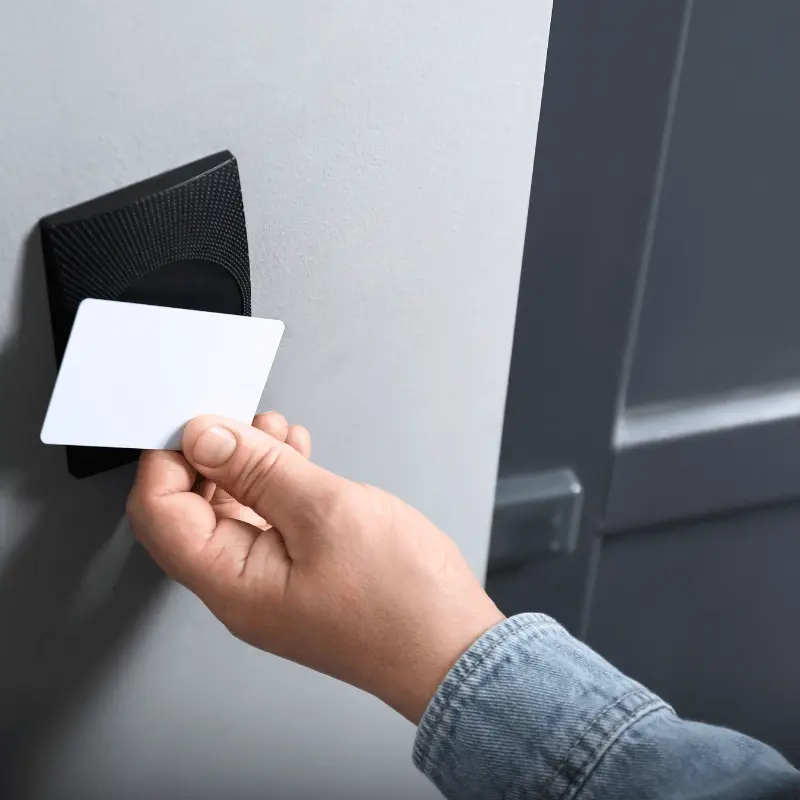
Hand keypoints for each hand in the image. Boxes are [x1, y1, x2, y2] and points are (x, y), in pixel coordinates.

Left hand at [127, 413, 503, 722]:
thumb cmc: (402, 599)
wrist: (452, 648)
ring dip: (245, 464)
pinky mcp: (297, 575)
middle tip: (240, 419)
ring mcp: (269, 583)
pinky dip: (274, 483)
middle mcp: (239, 588)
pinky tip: (295, 458)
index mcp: (231, 581)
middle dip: (209, 455)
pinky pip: (265, 522)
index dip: (169, 458)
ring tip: (274, 430)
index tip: (199, 419)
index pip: (160, 511)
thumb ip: (258, 469)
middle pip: (190, 511)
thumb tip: (203, 437)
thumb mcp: (326, 511)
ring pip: (231, 512)